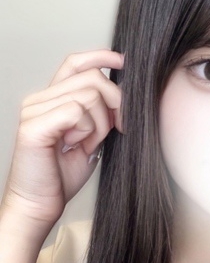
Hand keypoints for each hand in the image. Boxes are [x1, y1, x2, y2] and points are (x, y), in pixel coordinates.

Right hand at [1, 49, 124, 227]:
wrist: (39, 205)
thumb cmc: (61, 176)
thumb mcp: (90, 138)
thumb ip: (100, 115)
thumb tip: (121, 95)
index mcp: (52, 100)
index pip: (75, 63)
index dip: (101, 57)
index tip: (123, 61)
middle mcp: (39, 100)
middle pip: (92, 78)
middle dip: (114, 104)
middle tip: (114, 130)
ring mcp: (34, 110)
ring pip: (88, 96)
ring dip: (99, 124)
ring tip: (85, 144)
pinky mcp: (33, 126)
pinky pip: (76, 112)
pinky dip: (86, 131)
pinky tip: (75, 145)